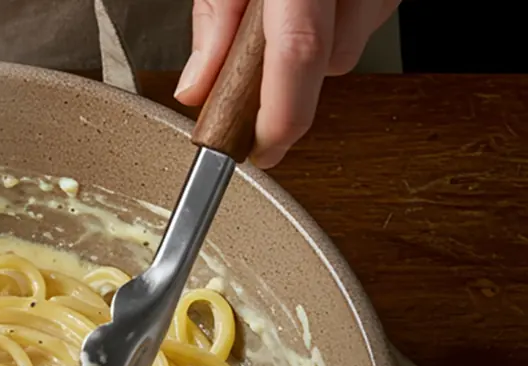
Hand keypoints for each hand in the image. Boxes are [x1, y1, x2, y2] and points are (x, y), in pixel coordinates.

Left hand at [175, 0, 400, 167]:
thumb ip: (215, 15)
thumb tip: (196, 86)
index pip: (298, 55)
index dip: (280, 119)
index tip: (258, 153)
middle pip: (329, 61)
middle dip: (289, 77)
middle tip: (251, 58)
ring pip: (351, 42)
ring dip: (315, 41)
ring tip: (284, 4)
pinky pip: (366, 14)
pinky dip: (337, 15)